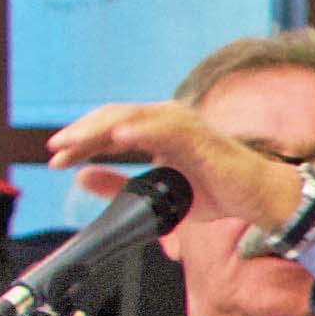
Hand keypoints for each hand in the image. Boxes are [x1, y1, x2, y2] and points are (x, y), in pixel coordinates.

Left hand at [40, 98, 302, 237]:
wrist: (259, 199)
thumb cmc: (216, 193)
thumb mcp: (157, 194)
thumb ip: (120, 185)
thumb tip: (80, 178)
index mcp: (158, 131)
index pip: (110, 128)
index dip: (81, 142)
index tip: (55, 159)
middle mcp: (169, 121)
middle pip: (115, 116)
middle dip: (82, 132)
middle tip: (56, 148)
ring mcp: (185, 124)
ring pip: (133, 117)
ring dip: (101, 129)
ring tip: (75, 143)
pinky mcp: (200, 135)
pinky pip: (166, 128)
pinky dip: (141, 130)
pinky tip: (119, 136)